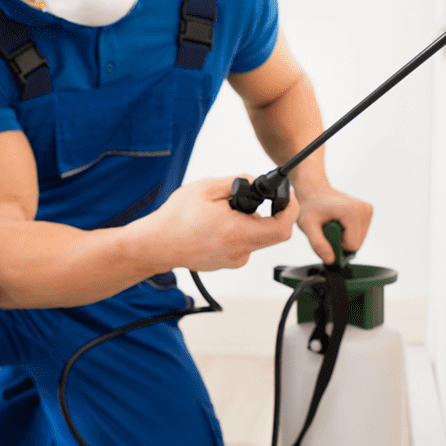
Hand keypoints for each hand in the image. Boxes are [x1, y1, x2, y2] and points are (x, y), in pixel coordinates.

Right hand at [142, 174, 299, 270]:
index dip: (290, 210)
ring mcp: (234, 260)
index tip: (287, 198)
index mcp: (236, 232)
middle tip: (252, 200)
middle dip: (269, 214)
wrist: (155, 245)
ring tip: (223, 213)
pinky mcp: (228, 264)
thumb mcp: (206, 188)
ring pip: (257, 238)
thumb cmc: (175, 218)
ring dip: (250, 222)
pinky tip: (218, 226)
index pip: (282, 227)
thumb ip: (237, 182)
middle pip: (273, 233)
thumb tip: (256, 182)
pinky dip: (239, 232)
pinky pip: (245, 245)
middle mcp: (239, 251)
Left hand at [295, 187, 372, 263]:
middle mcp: (363, 209)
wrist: (315, 191)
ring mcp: (367, 209)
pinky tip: (340, 222)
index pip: (352, 246)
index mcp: (352, 212)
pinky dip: (350, 231)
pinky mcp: (368, 211)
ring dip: (346, 237)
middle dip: (342, 241)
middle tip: (329, 229)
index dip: (337, 245)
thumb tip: (331, 260)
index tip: (327, 233)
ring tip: (334, 224)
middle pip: (358, 244)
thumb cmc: (311, 207)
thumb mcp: (307, 226)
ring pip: (360, 239)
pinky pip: (362, 233)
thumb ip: (318, 244)